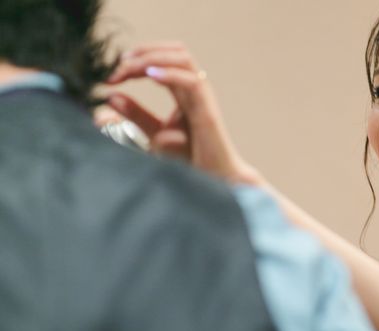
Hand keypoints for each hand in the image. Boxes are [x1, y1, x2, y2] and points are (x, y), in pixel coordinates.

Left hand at [107, 42, 262, 185]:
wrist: (214, 178)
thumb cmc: (190, 159)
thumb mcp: (154, 134)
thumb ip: (136, 115)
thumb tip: (111, 97)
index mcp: (185, 92)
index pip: (163, 60)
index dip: (137, 60)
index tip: (113, 76)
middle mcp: (196, 89)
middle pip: (174, 50)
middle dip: (144, 51)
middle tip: (120, 66)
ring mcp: (203, 98)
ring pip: (183, 58)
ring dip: (153, 58)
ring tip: (130, 68)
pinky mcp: (207, 111)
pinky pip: (192, 82)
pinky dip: (170, 74)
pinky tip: (150, 76)